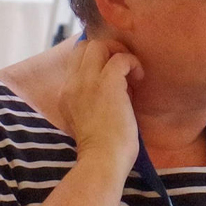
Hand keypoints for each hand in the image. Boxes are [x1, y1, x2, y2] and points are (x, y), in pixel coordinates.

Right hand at [5, 36, 142, 173]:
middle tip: (123, 68)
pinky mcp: (107, 84)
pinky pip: (120, 58)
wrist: (102, 160)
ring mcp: (87, 82)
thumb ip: (91, 102)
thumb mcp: (86, 121)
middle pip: (84, 47)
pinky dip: (132, 63)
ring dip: (118, 54)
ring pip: (98, 46)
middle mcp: (72, 84)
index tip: (112, 75)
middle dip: (106, 51)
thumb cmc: (101, 150)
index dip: (95, 62)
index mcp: (66, 94)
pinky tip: (140, 78)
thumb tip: (117, 88)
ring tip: (131, 73)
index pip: (75, 62)